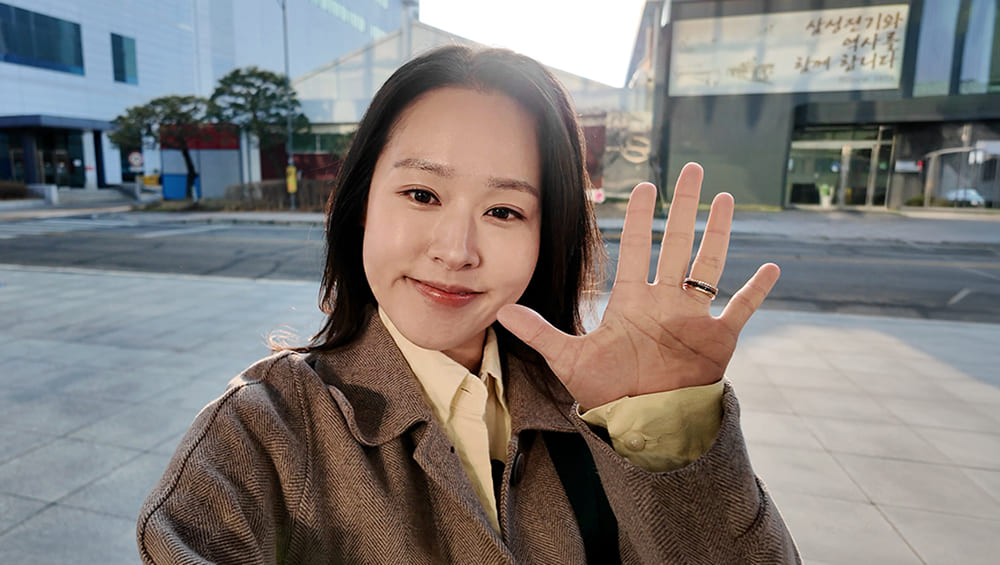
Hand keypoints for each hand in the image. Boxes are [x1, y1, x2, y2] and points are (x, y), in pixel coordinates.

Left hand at [497, 163, 779, 409]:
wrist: (642, 424)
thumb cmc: (608, 393)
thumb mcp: (570, 360)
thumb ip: (540, 333)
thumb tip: (502, 311)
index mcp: (632, 301)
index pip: (637, 249)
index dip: (641, 217)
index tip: (644, 185)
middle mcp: (665, 301)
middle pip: (676, 243)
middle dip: (683, 206)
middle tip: (692, 168)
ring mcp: (693, 317)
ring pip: (709, 264)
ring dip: (717, 232)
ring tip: (725, 198)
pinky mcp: (718, 339)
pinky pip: (741, 308)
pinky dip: (756, 290)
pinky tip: (771, 266)